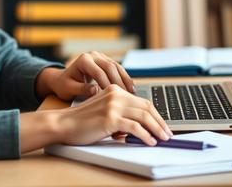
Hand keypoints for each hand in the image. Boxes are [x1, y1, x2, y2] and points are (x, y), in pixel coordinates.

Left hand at [45, 51, 134, 100]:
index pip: (98, 72)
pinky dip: (124, 77)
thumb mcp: (69, 89)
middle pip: (110, 67)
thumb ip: (82, 89)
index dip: (107, 85)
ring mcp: (100, 56)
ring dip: (125, 79)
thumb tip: (96, 91)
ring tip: (132, 93)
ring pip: (116, 66)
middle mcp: (93, 55)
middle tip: (126, 96)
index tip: (114, 98)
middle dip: (119, 82)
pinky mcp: (105, 60)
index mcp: (83, 60)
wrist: (62, 79)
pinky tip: (130, 88)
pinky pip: (117, 68)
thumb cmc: (64, 85)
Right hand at [56, 84, 171, 145]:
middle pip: (146, 107)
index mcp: (114, 90)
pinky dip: (145, 135)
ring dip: (156, 129)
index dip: (155, 114)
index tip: (162, 125)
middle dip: (160, 122)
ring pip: (144, 116)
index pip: (142, 101)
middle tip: (167, 133)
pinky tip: (150, 141)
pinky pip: (135, 127)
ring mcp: (113, 105)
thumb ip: (120, 114)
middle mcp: (115, 94)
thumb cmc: (81, 121)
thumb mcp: (104, 112)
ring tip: (162, 138)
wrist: (63, 123)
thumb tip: (140, 127)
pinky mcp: (110, 118)